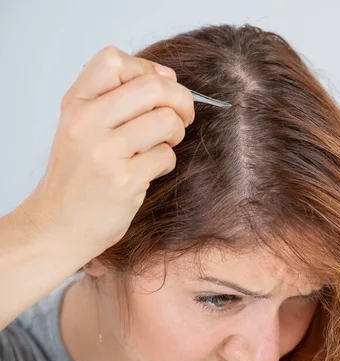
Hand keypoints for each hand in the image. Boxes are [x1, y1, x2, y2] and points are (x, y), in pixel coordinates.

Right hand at [23, 45, 194, 257]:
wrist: (60, 224)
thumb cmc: (80, 174)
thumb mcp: (83, 125)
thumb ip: (117, 96)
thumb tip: (166, 75)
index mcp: (76, 103)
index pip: (114, 60)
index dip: (146, 70)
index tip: (156, 90)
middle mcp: (86, 123)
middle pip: (153, 87)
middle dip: (181, 99)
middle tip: (182, 115)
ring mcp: (104, 152)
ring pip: (167, 120)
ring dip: (176, 133)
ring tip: (163, 144)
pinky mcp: (124, 180)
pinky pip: (166, 156)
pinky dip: (166, 162)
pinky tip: (149, 170)